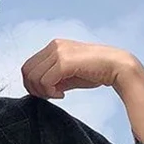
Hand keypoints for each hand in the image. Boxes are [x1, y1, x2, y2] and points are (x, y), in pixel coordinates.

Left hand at [21, 38, 140, 98]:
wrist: (117, 67)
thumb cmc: (95, 72)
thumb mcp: (67, 75)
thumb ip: (52, 78)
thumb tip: (37, 89)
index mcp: (54, 46)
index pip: (28, 66)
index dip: (31, 84)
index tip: (47, 93)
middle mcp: (54, 46)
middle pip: (27, 71)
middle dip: (34, 89)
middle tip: (50, 96)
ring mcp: (59, 52)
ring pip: (34, 77)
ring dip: (43, 91)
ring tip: (58, 95)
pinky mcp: (65, 61)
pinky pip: (45, 81)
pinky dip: (50, 92)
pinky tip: (62, 95)